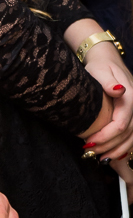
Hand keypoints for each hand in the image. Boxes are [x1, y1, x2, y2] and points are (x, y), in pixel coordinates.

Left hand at [80, 43, 132, 158]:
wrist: (106, 61)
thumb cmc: (100, 66)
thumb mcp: (100, 70)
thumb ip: (108, 82)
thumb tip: (119, 90)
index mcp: (130, 97)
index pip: (121, 124)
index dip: (106, 136)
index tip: (88, 142)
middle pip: (127, 134)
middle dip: (108, 146)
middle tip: (89, 151)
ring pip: (131, 138)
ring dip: (116, 150)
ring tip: (98, 156)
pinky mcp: (132, 116)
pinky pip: (131, 135)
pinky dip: (122, 147)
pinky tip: (109, 153)